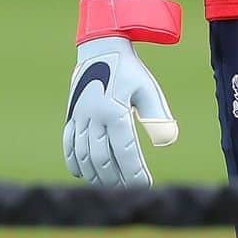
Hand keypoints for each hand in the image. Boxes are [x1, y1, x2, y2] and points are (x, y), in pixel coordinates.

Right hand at [62, 36, 177, 187]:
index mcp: (115, 111)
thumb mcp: (147, 89)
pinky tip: (84, 174)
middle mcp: (94, 117)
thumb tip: (169, 140)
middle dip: (116, 178)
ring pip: (84, 155)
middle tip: (129, 190)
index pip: (125, 151)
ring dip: (96, 174)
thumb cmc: (129, 70)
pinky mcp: (71, 115)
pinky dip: (74, 162)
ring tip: (111, 185)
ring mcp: (80, 117)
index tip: (145, 186)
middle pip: (103, 158)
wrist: (102, 48)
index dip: (134, 172)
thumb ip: (157, 115)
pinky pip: (68, 144)